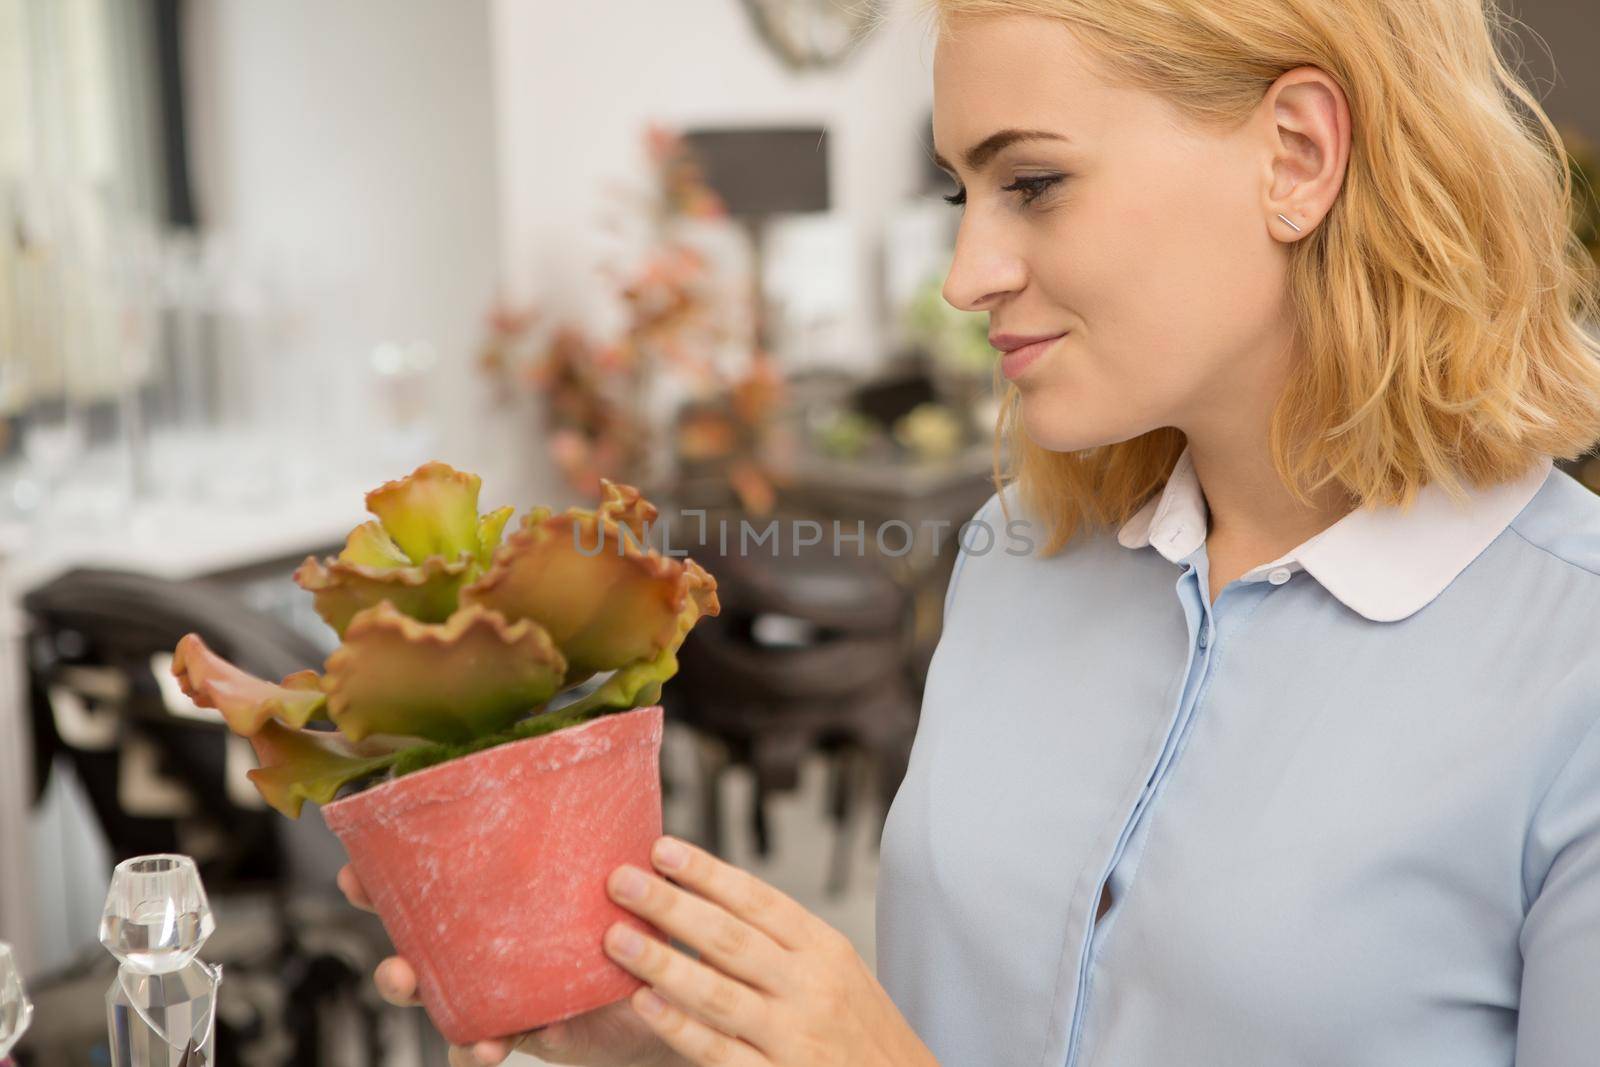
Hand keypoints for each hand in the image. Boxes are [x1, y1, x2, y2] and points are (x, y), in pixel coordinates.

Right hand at [337, 864, 681, 1066]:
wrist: (664, 986)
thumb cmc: (630, 919)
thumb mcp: (615, 876)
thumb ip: (606, 849)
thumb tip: (613, 803)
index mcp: (495, 906)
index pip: (426, 889)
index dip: (380, 884)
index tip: (353, 874)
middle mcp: (486, 952)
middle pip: (418, 961)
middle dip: (396, 969)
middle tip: (398, 968)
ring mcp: (501, 995)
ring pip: (445, 1010)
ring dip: (439, 1021)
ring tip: (459, 1027)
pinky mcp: (527, 1030)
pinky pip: (482, 1047)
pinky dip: (478, 1050)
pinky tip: (494, 1044)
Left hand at [600, 836, 937, 1066]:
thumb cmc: (860, 1030)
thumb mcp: (838, 971)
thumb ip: (781, 942)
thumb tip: (705, 905)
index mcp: (825, 948)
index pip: (758, 900)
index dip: (707, 873)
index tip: (660, 848)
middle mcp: (811, 987)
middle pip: (730, 938)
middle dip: (671, 906)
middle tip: (619, 880)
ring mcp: (795, 1038)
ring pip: (718, 993)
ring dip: (663, 963)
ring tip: (615, 938)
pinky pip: (720, 1053)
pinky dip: (681, 1027)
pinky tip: (645, 1005)